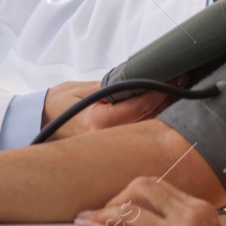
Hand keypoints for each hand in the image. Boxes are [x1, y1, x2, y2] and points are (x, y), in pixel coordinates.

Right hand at [42, 79, 170, 138]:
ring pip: (148, 128)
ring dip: (165, 111)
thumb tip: (143, 78)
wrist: (40, 123)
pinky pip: (139, 134)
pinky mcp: (113, 149)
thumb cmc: (58, 104)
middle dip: (169, 100)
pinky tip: (164, 109)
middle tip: (185, 82)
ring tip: (179, 92)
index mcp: (100, 121)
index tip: (176, 76)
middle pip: (150, 118)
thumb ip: (114, 85)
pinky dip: (153, 120)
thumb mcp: (84, 88)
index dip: (162, 89)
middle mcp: (108, 138)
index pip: (141, 105)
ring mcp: (111, 146)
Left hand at [75, 175, 225, 225]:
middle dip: (114, 201)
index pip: (156, 186)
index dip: (130, 193)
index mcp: (200, 209)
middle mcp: (188, 217)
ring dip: (101, 217)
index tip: (118, 204)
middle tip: (101, 214)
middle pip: (138, 191)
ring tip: (87, 222)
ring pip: (127, 214)